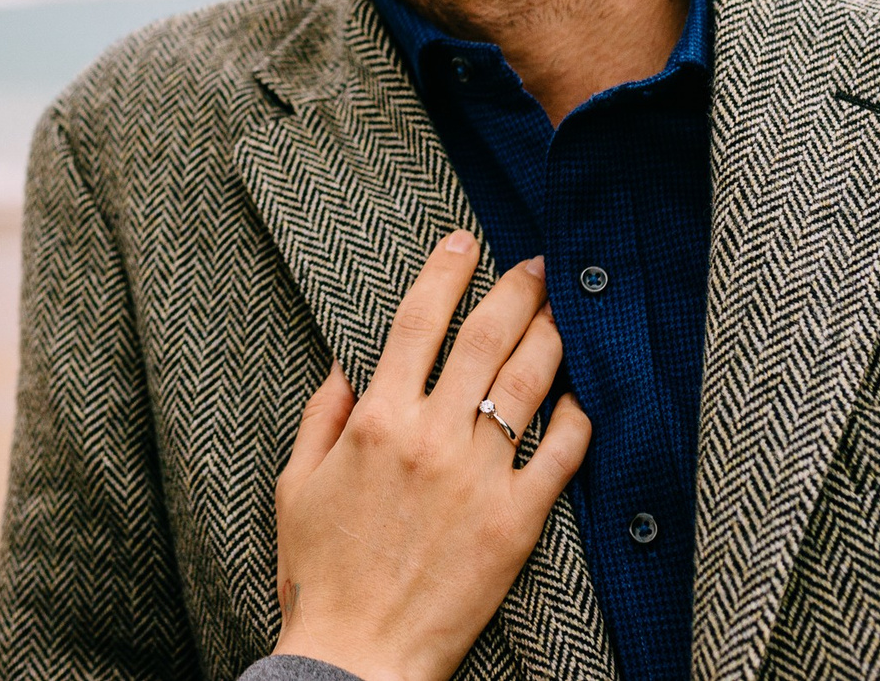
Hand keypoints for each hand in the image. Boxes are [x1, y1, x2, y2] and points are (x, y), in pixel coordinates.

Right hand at [269, 231, 590, 680]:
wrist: (357, 652)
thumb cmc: (319, 572)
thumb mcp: (295, 483)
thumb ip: (322, 416)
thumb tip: (347, 366)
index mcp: (375, 419)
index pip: (417, 320)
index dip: (445, 271)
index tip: (464, 240)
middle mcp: (431, 435)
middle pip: (485, 338)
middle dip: (516, 289)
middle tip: (538, 263)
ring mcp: (478, 477)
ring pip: (528, 384)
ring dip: (552, 337)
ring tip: (567, 312)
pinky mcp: (516, 521)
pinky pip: (561, 455)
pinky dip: (578, 418)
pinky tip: (584, 396)